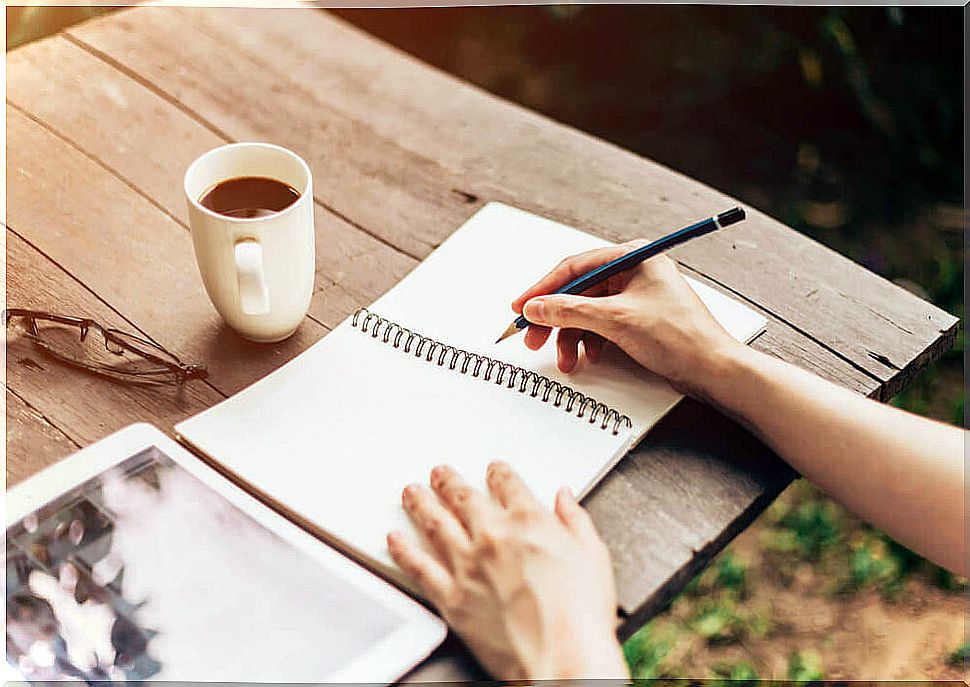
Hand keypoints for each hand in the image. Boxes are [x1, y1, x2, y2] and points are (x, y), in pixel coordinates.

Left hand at [387, 462, 628, 679]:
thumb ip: (575, 519)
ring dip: (421, 504)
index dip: (497, 473)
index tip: (492, 470)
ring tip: (412, 494)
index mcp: (528, 521)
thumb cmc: (580, 612)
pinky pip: (419, 567)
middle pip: (463, 498)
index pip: (506, 485)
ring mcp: (468, 565)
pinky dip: (404, 551)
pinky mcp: (452, 597)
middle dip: (449, 482)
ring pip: (435, 523)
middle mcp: (492, 536)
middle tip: (439, 473)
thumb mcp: (593, 553)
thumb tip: (565, 498)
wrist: (562, 654)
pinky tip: (396, 541)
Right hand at [511, 246, 743, 396]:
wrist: (713, 369)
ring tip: (566, 359)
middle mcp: (634, 272)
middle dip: (555, 318)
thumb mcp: (615, 320)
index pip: (575, 267)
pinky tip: (588, 357)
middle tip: (533, 337)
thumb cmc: (681, 337)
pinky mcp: (639, 319)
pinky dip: (589, 342)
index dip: (543, 288)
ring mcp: (636, 296)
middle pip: (579, 291)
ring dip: (572, 336)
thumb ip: (569, 310)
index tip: (522, 306)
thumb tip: (536, 307)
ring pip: (588, 312)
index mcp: (633, 257)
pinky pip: (601, 326)